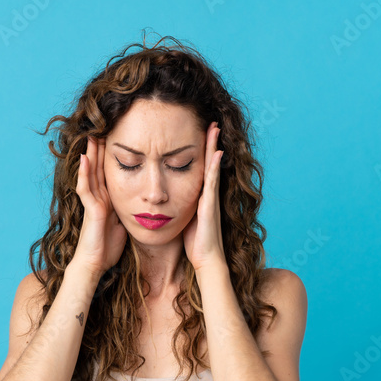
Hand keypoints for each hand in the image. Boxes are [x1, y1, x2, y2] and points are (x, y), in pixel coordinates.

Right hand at [71, 136, 127, 276]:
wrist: (96, 265)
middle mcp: (98, 199)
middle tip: (101, 129)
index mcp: (108, 201)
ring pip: (90, 174)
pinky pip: (85, 189)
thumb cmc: (108, 249)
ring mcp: (93, 203)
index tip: (117, 140)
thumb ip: (127, 213)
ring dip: (90, 155)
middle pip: (99, 169)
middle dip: (100, 150)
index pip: (109, 174)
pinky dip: (84, 174)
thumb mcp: (123, 226)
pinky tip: (84, 159)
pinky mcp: (91, 210)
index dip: (111, 158)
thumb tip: (140, 205)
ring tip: (91, 136)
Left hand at [182, 121, 226, 273]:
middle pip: (207, 161)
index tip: (197, 132)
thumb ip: (179, 205)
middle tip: (209, 121)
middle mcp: (207, 193)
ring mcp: (210, 198)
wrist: (205, 259)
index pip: (198, 167)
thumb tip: (165, 198)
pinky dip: (213, 167)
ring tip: (214, 128)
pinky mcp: (210, 205)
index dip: (198, 150)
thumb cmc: (194, 242)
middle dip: (209, 142)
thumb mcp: (183, 217)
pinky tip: (216, 153)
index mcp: (199, 195)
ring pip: (211, 167)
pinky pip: (211, 182)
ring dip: (213, 147)